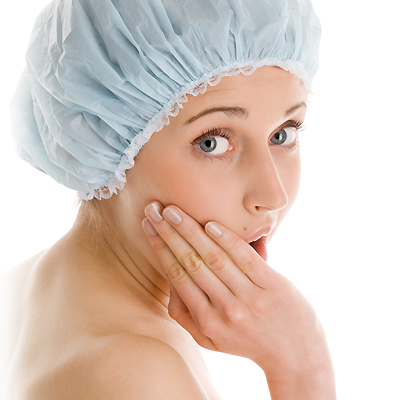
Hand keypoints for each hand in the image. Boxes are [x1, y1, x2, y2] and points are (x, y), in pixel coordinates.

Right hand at [142, 201, 333, 383]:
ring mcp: (250, 298)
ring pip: (214, 258)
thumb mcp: (210, 340)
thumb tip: (170, 280)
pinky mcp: (273, 286)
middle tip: (154, 210)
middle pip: (191, 263)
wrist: (297, 356)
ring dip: (191, 231)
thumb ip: (186, 315)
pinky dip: (227, 240)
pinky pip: (246, 259)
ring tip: (174, 210)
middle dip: (169, 233)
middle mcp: (225, 311)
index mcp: (206, 322)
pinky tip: (211, 224)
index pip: (177, 276)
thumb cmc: (248, 342)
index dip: (160, 248)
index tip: (148, 226)